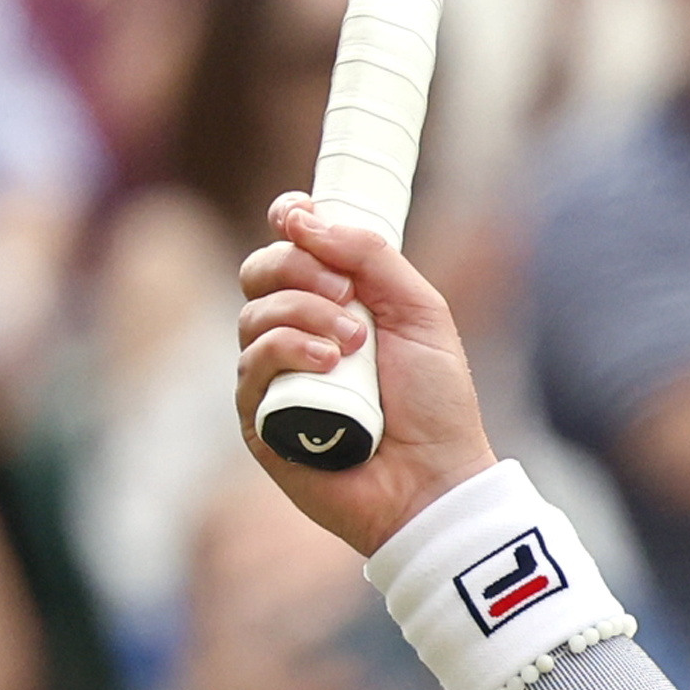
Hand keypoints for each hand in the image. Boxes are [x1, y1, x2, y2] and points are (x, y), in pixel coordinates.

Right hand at [237, 196, 499, 556]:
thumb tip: (304, 217)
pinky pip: (253, 363)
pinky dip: (288, 350)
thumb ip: (372, 255)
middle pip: (260, 271)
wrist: (436, 478)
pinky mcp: (260, 418)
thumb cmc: (435, 402)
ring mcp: (275, 377)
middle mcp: (298, 334)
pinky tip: (326, 361)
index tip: (296, 212)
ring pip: (254, 314)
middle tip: (348, 294)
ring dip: (305, 314)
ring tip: (354, 343)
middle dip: (298, 268)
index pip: (290, 246)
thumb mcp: (420, 311)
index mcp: (336, 303)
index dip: (288, 220)